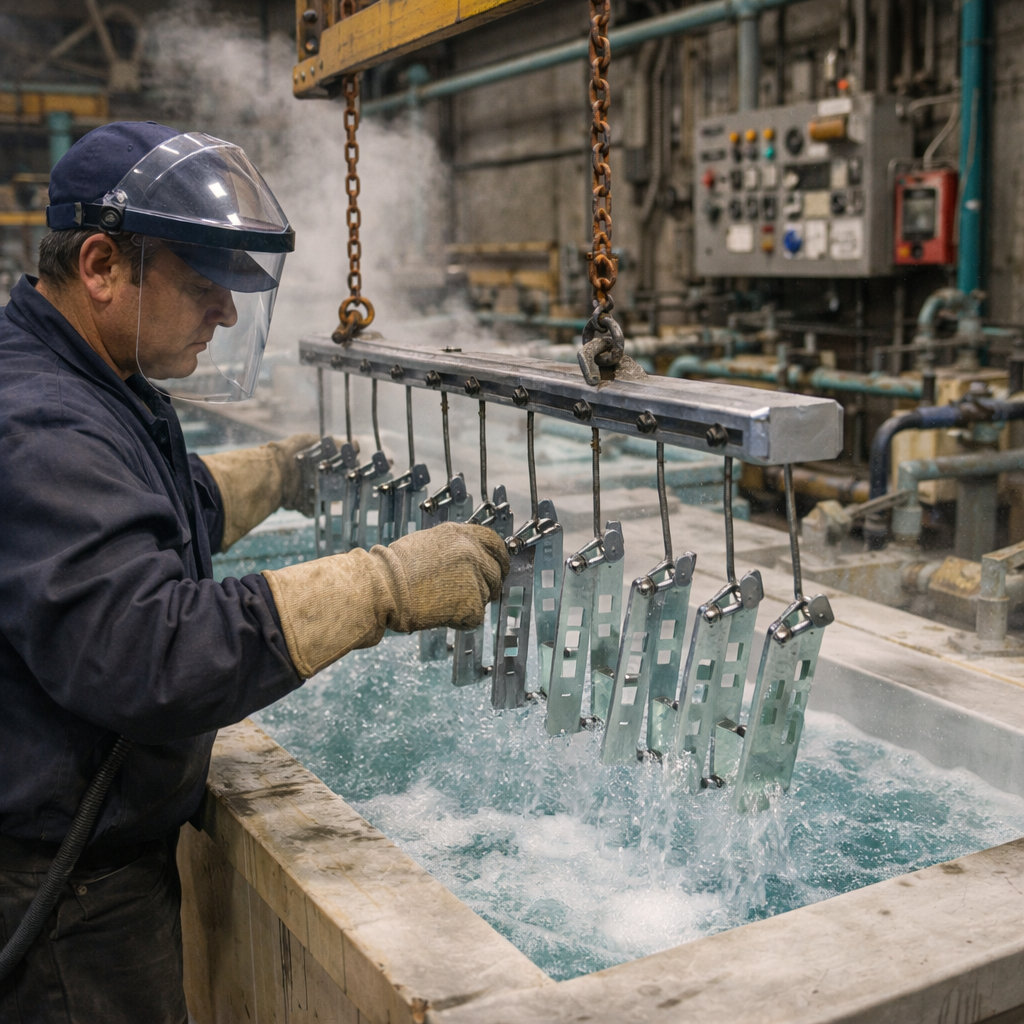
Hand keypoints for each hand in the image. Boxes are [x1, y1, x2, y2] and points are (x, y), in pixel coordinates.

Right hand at [262, 522, 509, 677]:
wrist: (382, 588)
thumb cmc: (394, 568)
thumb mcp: (428, 543)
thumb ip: (454, 548)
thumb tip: (473, 559)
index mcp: (461, 534)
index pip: (494, 543)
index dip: (499, 558)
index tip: (500, 568)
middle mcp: (472, 552)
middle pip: (496, 573)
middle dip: (488, 586)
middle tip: (470, 596)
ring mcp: (474, 578)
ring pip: (484, 597)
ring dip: (468, 603)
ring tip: (439, 603)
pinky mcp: (472, 604)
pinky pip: (474, 617)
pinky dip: (460, 621)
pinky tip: (439, 614)